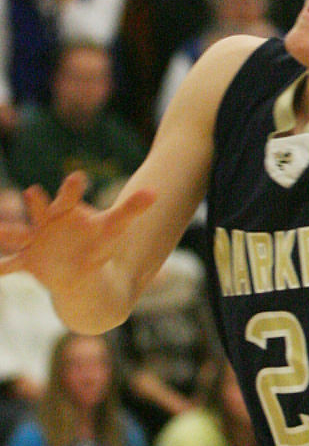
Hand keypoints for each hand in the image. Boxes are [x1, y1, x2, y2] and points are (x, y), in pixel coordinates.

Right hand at [0, 171, 154, 297]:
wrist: (78, 268)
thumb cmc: (95, 241)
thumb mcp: (113, 227)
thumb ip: (131, 208)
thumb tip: (156, 192)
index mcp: (65, 210)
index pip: (69, 197)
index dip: (73, 188)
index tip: (78, 177)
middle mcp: (46, 222)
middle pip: (40, 209)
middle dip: (35, 202)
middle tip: (32, 191)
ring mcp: (33, 241)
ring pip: (17, 235)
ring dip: (6, 232)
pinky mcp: (27, 262)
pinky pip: (10, 265)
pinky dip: (1, 268)